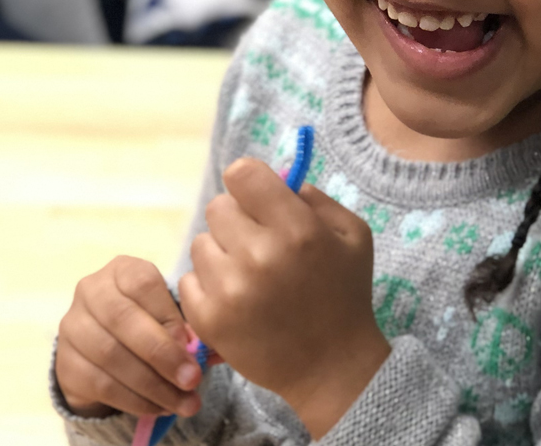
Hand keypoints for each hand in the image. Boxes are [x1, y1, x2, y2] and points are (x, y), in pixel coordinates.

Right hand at [55, 256, 203, 419]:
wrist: (101, 342)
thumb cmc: (146, 316)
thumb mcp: (163, 309)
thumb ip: (179, 321)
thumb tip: (197, 349)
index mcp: (121, 269)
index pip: (143, 284)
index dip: (168, 314)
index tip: (191, 344)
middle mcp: (91, 291)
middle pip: (124, 320)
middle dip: (162, 354)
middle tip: (192, 379)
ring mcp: (72, 327)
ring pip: (111, 356)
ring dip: (152, 384)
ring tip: (181, 401)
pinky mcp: (65, 363)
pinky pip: (100, 385)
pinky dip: (133, 399)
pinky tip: (158, 407)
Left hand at [179, 159, 390, 438]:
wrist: (332, 365)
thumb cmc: (345, 293)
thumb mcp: (353, 235)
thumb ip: (318, 199)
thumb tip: (283, 181)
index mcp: (296, 228)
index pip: (243, 174)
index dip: (248, 180)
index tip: (256, 195)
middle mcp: (259, 254)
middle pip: (218, 206)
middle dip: (237, 218)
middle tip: (256, 239)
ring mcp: (230, 288)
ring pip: (201, 243)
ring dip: (221, 252)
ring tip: (247, 273)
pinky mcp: (209, 320)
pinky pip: (187, 280)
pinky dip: (207, 285)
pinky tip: (235, 296)